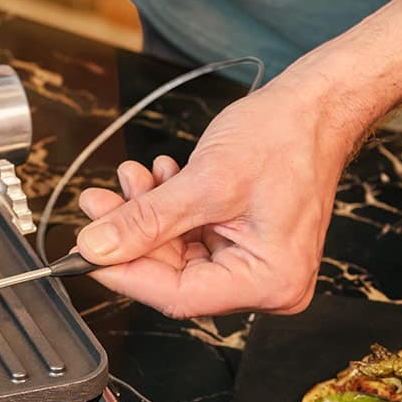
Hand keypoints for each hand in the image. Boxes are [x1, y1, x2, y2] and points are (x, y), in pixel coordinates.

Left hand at [73, 81, 363, 317]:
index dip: (125, 274)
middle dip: (132, 236)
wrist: (317, 106)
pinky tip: (159, 178)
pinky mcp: (244, 242)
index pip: (179, 296)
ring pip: (177, 253)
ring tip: (130, 178)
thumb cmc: (286, 137)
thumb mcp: (206, 180)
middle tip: (97, 205)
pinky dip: (168, 208)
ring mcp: (255, 263)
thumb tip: (96, 247)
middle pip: (175, 276)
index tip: (85, 253)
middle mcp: (267, 283)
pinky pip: (192, 236)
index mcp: (270, 281)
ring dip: (147, 216)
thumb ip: (146, 220)